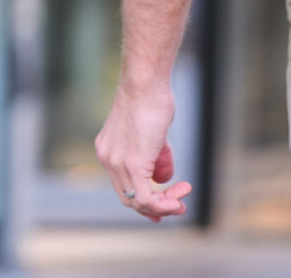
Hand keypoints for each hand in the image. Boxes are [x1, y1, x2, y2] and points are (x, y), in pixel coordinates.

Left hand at [95, 81, 191, 221]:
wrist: (146, 83)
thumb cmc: (151, 98)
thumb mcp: (150, 131)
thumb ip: (153, 154)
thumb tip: (162, 178)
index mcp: (107, 150)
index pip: (121, 186)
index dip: (142, 200)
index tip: (163, 205)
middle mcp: (107, 159)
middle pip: (128, 198)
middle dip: (155, 208)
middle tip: (179, 205)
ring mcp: (117, 163)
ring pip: (138, 203)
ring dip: (164, 206)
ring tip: (182, 201)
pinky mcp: (133, 164)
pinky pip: (146, 199)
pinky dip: (164, 205)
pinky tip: (179, 201)